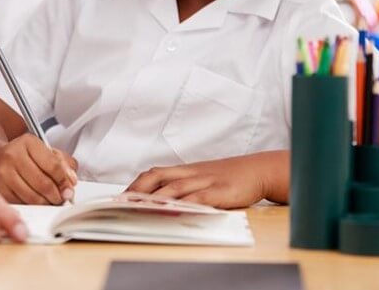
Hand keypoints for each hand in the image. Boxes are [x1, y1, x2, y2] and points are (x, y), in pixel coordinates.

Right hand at [0, 133, 78, 204]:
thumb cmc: (23, 155)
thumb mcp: (44, 150)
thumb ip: (63, 162)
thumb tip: (70, 181)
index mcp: (28, 142)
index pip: (53, 165)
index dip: (65, 180)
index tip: (69, 186)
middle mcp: (13, 155)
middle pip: (44, 184)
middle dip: (57, 195)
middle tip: (62, 197)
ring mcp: (4, 173)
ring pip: (33, 197)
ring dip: (47, 203)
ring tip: (51, 200)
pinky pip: (23, 204)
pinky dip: (34, 206)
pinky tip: (37, 200)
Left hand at [126, 154, 281, 208]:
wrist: (257, 170)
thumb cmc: (228, 176)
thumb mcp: (203, 178)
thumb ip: (184, 187)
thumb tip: (161, 200)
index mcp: (185, 170)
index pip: (154, 173)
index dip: (136, 184)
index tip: (121, 196)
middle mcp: (191, 173)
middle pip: (158, 176)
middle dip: (138, 190)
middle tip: (123, 203)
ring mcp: (205, 181)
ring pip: (175, 186)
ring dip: (156, 197)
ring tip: (140, 207)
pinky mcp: (219, 190)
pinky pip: (199, 197)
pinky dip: (185, 203)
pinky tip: (175, 210)